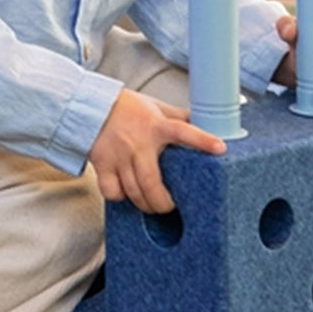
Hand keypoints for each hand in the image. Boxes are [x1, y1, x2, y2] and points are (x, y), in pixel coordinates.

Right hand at [89, 88, 225, 214]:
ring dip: (146, 204)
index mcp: (156, 125)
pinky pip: (113, 191)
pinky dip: (120, 197)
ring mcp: (119, 155)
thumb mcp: (156, 107)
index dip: (202, 140)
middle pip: (153, 182)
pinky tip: (125, 193)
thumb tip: (205, 120)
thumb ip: (178, 116)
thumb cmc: (127, 107)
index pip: (183, 131)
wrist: (92, 105)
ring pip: (134, 191)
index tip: (220, 148)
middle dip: (163, 203)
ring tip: (151, 205)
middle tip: (170, 206)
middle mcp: (138, 142)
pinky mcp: (103, 164)